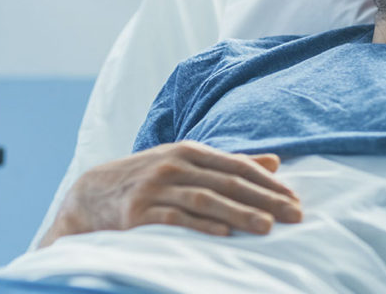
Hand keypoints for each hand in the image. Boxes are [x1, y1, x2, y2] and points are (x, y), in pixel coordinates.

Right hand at [39, 141, 302, 246]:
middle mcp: (173, 166)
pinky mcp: (138, 213)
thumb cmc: (148, 179)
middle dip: (264, 200)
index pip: (237, 166)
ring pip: (205, 199)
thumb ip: (229, 164)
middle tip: (294, 215)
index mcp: (189, 152)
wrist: (90, 196)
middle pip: (227, 183)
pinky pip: (174, 219)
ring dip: (239, 213)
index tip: (295, 199)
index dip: (268, 183)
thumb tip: (274, 163)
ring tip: (267, 227)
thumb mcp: (186, 164)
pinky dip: (199, 225)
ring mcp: (155, 188)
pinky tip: (223, 233)